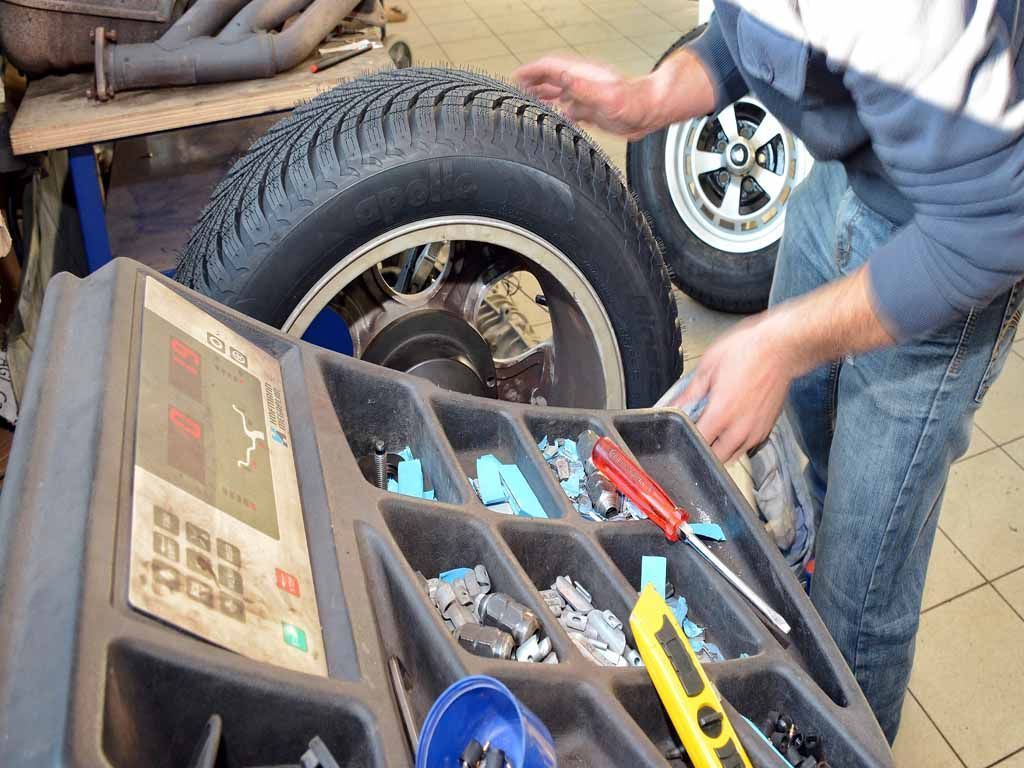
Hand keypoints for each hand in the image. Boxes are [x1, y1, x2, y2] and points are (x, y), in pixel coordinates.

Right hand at [512, 54, 656, 137]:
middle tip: (515, 88)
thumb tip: (560, 75)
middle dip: (532, 81)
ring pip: (558, 91)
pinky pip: (568, 107)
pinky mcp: (592, 109)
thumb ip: (582, 87)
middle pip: (551, 77)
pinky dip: (556, 109)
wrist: (651, 112)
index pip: (550, 68)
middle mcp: (583, 84)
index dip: (531, 72)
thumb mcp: (606, 97)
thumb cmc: (634, 105)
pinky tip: (553, 116)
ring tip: (528, 99)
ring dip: (542, 94)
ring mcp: (587, 96)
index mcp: (583, 76)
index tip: (516, 77)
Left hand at [671, 315, 797, 463]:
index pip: (697, 442)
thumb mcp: (709, 366)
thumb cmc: (747, 352)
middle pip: (714, 457)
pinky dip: (736, 444)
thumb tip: (676, 404)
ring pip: (731, 456)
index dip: (685, 438)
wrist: (781, 349)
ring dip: (719, 450)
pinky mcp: (766, 429)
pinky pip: (746, 448)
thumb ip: (690, 391)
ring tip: (713, 431)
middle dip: (702, 448)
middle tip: (697, 431)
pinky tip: (730, 428)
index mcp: (721, 412)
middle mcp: (740, 428)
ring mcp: (755, 431)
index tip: (681, 430)